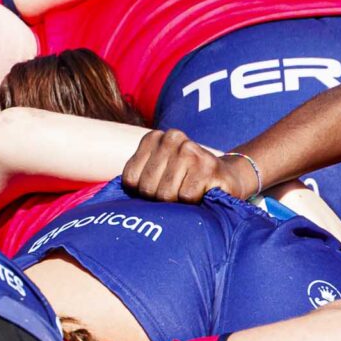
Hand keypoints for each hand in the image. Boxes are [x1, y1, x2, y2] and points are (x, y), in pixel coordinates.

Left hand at [122, 129, 253, 202]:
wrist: (225, 178)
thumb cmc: (184, 181)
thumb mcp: (156, 173)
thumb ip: (137, 179)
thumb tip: (116, 202)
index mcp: (153, 138)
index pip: (131, 180)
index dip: (142, 195)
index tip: (158, 189)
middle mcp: (173, 138)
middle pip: (148, 189)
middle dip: (159, 201)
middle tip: (176, 194)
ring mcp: (192, 150)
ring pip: (166, 195)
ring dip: (177, 203)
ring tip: (188, 193)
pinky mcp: (209, 167)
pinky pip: (186, 198)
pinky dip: (193, 203)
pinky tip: (202, 192)